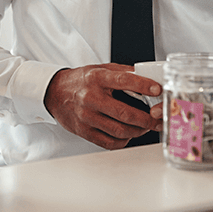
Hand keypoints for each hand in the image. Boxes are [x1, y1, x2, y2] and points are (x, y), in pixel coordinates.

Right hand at [43, 64, 160, 149]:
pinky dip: (124, 140)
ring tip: (144, 127)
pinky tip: (128, 134)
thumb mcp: (99, 69)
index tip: (157, 89)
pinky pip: (109, 142)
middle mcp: (90, 97)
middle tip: (157, 120)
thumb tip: (148, 78)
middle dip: (147, 119)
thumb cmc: (80, 81)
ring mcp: (86, 116)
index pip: (123, 80)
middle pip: (124, 113)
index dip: (143, 85)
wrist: (54, 92)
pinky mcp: (84, 131)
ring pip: (119, 130)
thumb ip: (122, 73)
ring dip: (138, 131)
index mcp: (96, 78)